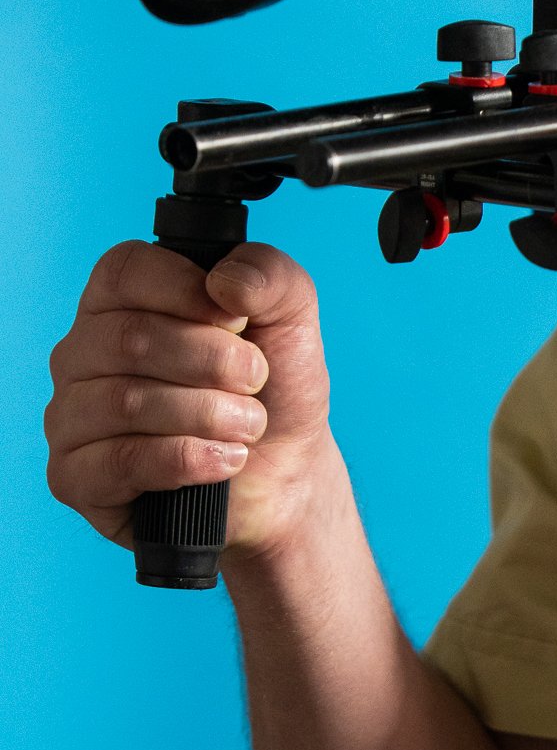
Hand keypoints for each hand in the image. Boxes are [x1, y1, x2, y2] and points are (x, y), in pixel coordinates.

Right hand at [45, 240, 336, 560]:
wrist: (286, 474)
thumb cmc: (275, 391)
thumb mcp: (291, 318)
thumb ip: (270, 275)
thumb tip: (224, 279)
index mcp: (120, 302)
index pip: (122, 271)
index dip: (186, 291)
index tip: (238, 321)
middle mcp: (83, 354)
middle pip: (129, 339)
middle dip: (213, 361)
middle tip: (257, 381)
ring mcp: (72, 416)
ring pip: (126, 403)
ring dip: (210, 414)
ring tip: (250, 424)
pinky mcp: (77, 477)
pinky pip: (120, 462)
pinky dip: (188, 459)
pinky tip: (225, 460)